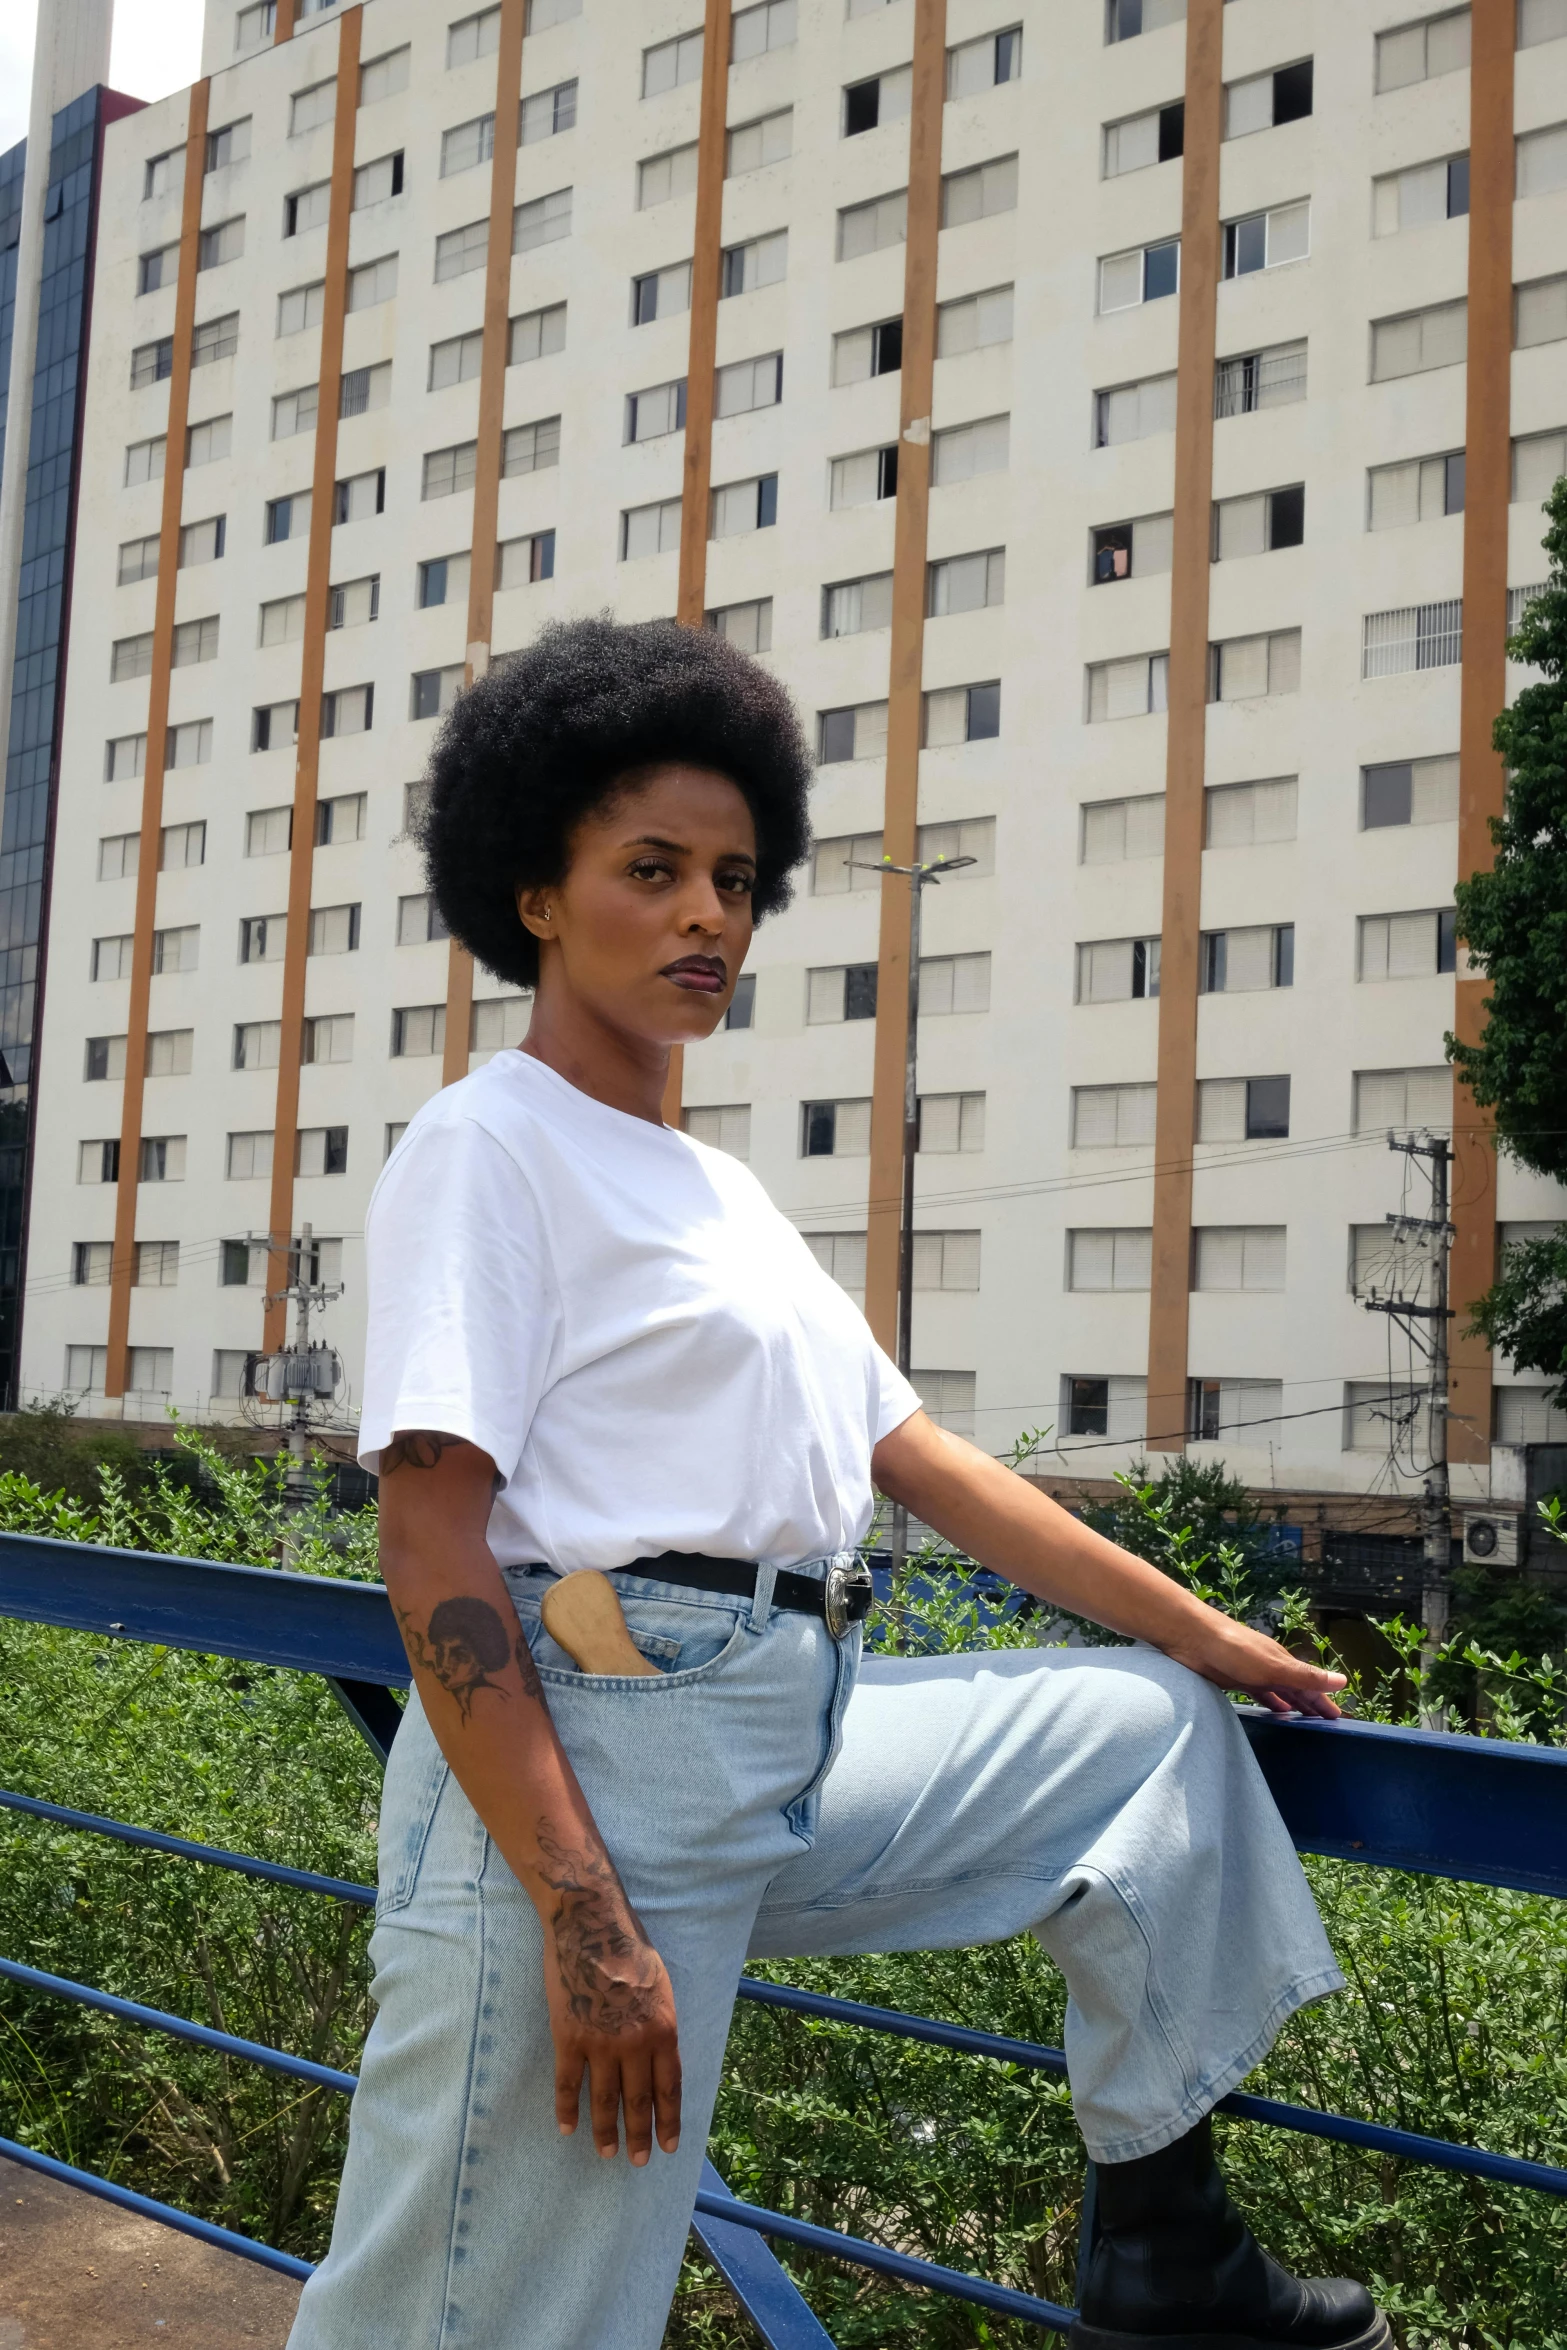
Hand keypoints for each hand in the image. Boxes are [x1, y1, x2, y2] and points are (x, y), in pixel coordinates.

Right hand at [536, 1824, 681, 2164]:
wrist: (592, 1925)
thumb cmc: (631, 1949)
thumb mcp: (663, 1987)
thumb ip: (660, 2025)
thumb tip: (659, 2057)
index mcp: (663, 2030)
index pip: (669, 2088)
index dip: (668, 2119)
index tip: (669, 2145)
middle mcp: (635, 2044)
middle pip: (638, 2100)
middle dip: (639, 2134)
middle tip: (639, 2161)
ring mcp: (600, 2043)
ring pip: (604, 2099)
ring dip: (606, 2130)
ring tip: (606, 2153)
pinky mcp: (568, 2037)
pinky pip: (568, 2083)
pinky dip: (566, 2109)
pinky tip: (566, 2128)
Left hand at [1165, 1611, 1346, 1719]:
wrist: (1193, 1639)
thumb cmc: (1235, 1649)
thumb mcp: (1273, 1666)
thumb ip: (1305, 1676)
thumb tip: (1343, 1681)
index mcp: (1283, 1662)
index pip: (1311, 1686)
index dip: (1324, 1702)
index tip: (1338, 1718)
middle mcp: (1271, 1667)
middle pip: (1296, 1689)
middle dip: (1312, 1705)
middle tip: (1326, 1724)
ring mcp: (1253, 1673)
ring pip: (1279, 1692)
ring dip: (1293, 1705)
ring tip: (1304, 1721)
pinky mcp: (1234, 1680)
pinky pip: (1259, 1694)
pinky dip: (1271, 1703)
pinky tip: (1274, 1711)